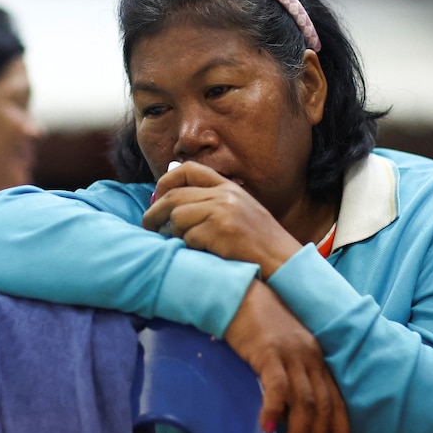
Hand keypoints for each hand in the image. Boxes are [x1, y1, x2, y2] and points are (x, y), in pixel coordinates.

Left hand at [143, 162, 300, 277]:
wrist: (284, 262)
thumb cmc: (259, 244)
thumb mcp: (240, 213)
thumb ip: (213, 202)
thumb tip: (174, 198)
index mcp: (229, 188)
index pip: (188, 170)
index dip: (165, 182)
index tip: (156, 196)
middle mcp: (226, 195)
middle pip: (175, 196)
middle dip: (155, 212)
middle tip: (148, 225)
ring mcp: (224, 212)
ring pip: (178, 217)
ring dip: (172, 232)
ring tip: (176, 243)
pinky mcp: (221, 232)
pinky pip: (189, 237)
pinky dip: (188, 247)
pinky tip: (198, 253)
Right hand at [225, 280, 350, 432]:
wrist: (241, 293)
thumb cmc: (260, 322)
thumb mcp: (284, 348)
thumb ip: (292, 375)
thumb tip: (289, 412)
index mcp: (317, 356)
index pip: (336, 398)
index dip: (340, 428)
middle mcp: (310, 355)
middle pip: (324, 404)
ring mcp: (291, 353)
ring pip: (305, 401)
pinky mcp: (269, 351)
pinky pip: (277, 388)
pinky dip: (274, 411)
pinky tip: (268, 429)